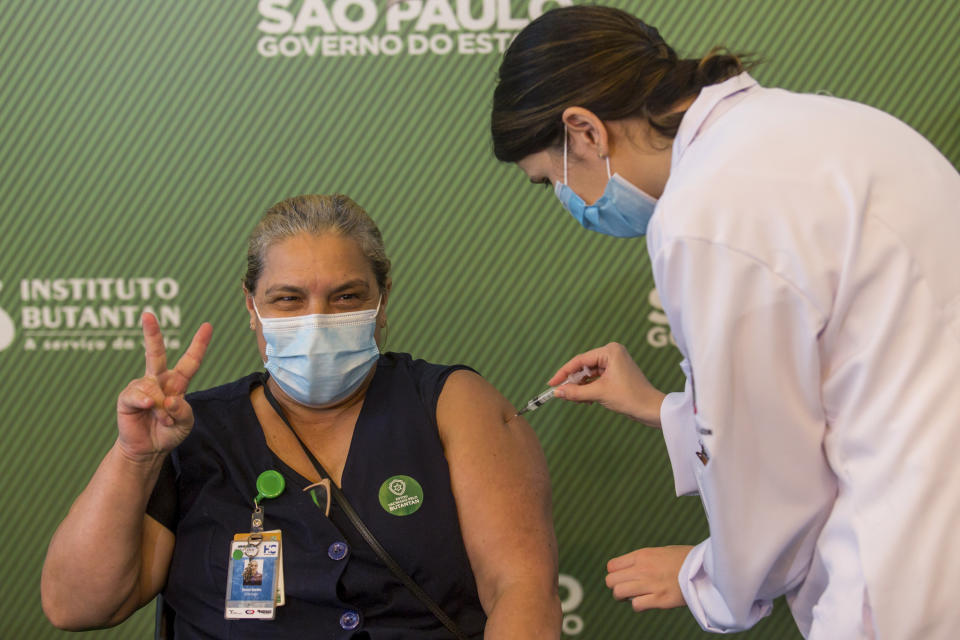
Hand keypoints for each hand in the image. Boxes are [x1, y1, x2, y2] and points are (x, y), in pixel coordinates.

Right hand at [115, 312, 211, 461]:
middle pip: (155, 353)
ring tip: (163, 419)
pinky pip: (139, 395)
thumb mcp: (186, 423)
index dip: (199, 344)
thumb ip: (183, 411)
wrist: (148, 449)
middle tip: (147, 315)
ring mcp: (141, 387)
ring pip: (153, 388)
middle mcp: (158, 380)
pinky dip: (147, 404)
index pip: (190, 361)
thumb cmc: (169, 431)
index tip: (207, 326)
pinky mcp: (127, 398)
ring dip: (163, 407)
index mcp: (177, 383)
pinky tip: (150, 408)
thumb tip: (170, 399)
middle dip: (151, 334)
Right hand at [548, 342, 664, 425]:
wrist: (651, 409)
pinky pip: (596, 379)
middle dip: (574, 382)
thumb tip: (557, 392)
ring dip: (581, 388)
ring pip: (589, 375)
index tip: (551, 384)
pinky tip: (586, 400)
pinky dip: (589, 389)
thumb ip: (575, 392)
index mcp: (610, 351)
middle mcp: (612, 353)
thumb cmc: (630, 397)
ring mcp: (615, 363)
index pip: (580, 360)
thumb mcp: (598, 394)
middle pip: (584, 367)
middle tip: (562, 394)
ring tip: (577, 400)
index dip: (563, 373)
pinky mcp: (616, 374)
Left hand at [606, 546, 692, 611]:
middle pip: (611, 581)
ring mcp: (651, 584)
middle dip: (616, 587)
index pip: (612, 566)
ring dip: (624, 598)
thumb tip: (630, 570)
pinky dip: (638, 606)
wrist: (705, 566)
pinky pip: (636, 605)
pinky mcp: (660, 599)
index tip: (623, 578)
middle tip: (626, 589)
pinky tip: (646, 602)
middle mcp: (643, 569)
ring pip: (619, 593)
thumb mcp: (660, 552)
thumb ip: (644, 560)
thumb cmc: (685, 559)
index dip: (615, 574)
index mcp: (642, 555)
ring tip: (633, 597)